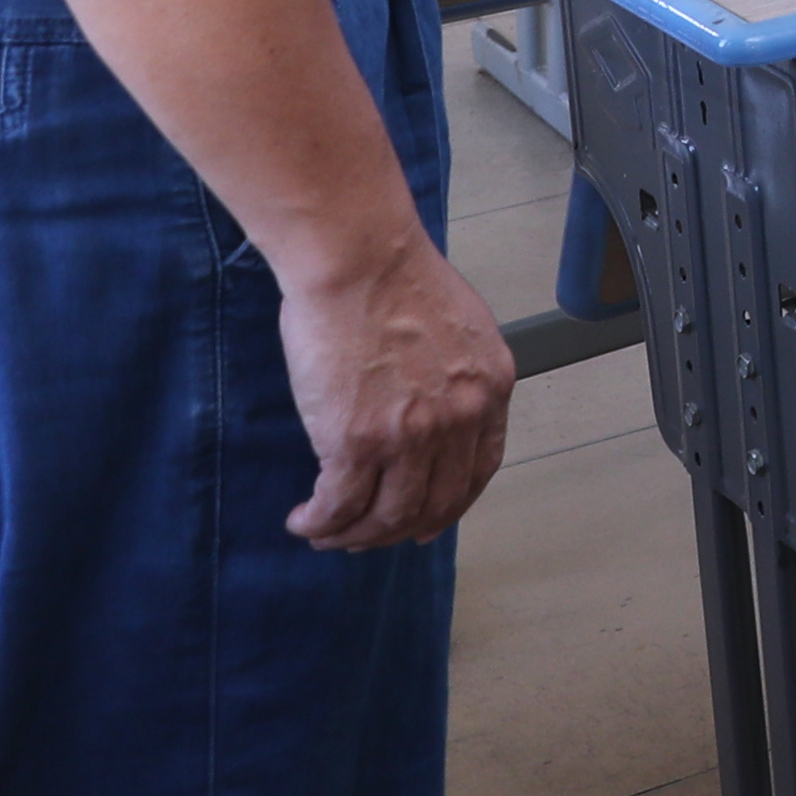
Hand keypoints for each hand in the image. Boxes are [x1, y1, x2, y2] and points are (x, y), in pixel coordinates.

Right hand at [275, 231, 512, 549]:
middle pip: (433, 504)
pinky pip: (339, 505)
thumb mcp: (457, 330)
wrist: (358, 260)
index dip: (449, 504)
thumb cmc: (394, 278)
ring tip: (327, 532)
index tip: (427, 522)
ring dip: (354, 535)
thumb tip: (430, 409)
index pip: (478, 470)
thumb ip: (453, 377)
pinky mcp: (356, 442)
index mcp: (489, 389)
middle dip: (396, 530)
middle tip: (366, 535)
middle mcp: (459, 419)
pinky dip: (321, 523)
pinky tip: (305, 520)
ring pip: (387, 515)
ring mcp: (410, 436)